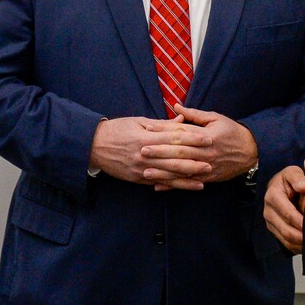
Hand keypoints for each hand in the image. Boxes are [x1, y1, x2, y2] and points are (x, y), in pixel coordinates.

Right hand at [88, 116, 211, 188]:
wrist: (92, 146)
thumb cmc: (116, 130)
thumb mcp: (138, 121)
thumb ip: (161, 123)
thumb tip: (182, 119)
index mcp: (146, 136)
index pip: (174, 137)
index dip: (193, 138)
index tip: (208, 138)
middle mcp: (145, 154)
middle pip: (174, 157)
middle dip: (195, 159)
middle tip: (213, 160)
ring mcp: (142, 168)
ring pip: (169, 173)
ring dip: (189, 176)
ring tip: (205, 176)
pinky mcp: (138, 179)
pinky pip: (160, 183)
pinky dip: (175, 185)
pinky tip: (187, 186)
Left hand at [139, 105, 258, 189]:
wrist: (252, 151)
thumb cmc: (232, 131)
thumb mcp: (215, 118)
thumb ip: (194, 114)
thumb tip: (176, 107)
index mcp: (206, 135)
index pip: (181, 132)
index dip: (164, 130)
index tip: (148, 128)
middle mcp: (205, 151)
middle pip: (179, 151)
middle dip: (159, 151)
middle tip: (142, 150)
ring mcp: (207, 166)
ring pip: (182, 169)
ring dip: (163, 171)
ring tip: (145, 171)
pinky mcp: (208, 178)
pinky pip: (188, 182)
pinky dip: (173, 185)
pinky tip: (159, 186)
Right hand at [264, 166, 304, 253]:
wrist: (286, 186)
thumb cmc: (294, 179)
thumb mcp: (294, 172)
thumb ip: (298, 177)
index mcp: (273, 195)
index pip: (287, 212)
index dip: (300, 221)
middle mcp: (268, 210)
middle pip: (285, 229)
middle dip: (301, 235)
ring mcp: (270, 222)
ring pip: (285, 238)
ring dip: (300, 243)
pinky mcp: (274, 230)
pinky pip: (285, 243)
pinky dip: (297, 246)